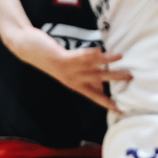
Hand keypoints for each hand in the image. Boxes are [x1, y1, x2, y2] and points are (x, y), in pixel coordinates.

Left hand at [4, 28, 130, 112]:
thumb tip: (102, 85)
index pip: (94, 95)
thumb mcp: (70, 72)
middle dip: (114, 79)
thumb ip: (85, 78)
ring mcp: (66, 69)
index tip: (120, 110)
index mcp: (75, 84)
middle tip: (131, 77)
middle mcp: (72, 79)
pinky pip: (79, 56)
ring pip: (91, 67)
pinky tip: (100, 51)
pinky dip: (91, 54)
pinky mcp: (61, 58)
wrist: (26, 48)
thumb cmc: (51, 59)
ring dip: (107, 62)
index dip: (108, 102)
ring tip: (121, 58)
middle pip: (97, 80)